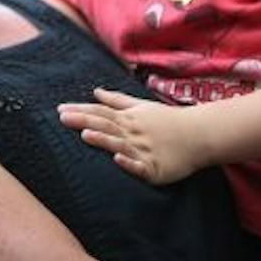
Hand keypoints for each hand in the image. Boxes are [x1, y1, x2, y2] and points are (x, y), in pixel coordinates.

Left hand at [57, 87, 208, 185]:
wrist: (200, 134)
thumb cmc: (168, 120)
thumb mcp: (141, 106)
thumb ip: (117, 100)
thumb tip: (94, 91)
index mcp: (129, 118)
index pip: (101, 113)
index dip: (81, 111)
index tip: (60, 109)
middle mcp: (134, 133)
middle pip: (106, 125)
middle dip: (84, 121)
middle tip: (62, 118)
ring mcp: (145, 150)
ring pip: (121, 144)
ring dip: (103, 139)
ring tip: (85, 135)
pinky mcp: (156, 168)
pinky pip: (141, 167)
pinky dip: (129, 163)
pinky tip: (117, 160)